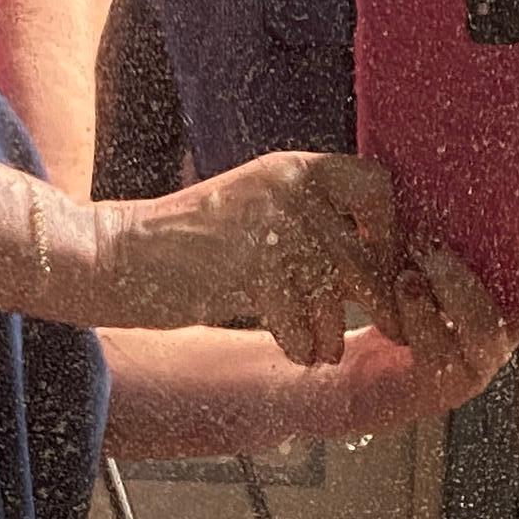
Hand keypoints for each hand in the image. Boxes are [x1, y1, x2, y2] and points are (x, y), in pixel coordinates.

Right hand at [93, 149, 403, 364]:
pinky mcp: (252, 268)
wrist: (124, 254)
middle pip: (366, 254)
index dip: (392, 229)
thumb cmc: (196, 244)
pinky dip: (302, 345)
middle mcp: (290, 190)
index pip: (377, 185)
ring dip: (333, 332)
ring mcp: (272, 227)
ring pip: (336, 296)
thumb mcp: (261, 208)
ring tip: (322, 348)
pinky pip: (302, 322)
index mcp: (295, 169)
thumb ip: (315, 220)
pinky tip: (294, 350)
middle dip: (383, 301)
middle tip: (394, 330)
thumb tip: (379, 257)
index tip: (386, 263)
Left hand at [328, 196, 518, 432]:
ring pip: (491, 330)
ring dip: (461, 286)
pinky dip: (422, 314)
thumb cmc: (388, 274)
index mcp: (516, 284)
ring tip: (428, 255)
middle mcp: (509, 324)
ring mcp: (478, 358)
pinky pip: (443, 352)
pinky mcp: (440, 382)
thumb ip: (445, 205)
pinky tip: (403, 284)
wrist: (343, 345)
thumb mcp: (419, 231)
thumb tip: (445, 147)